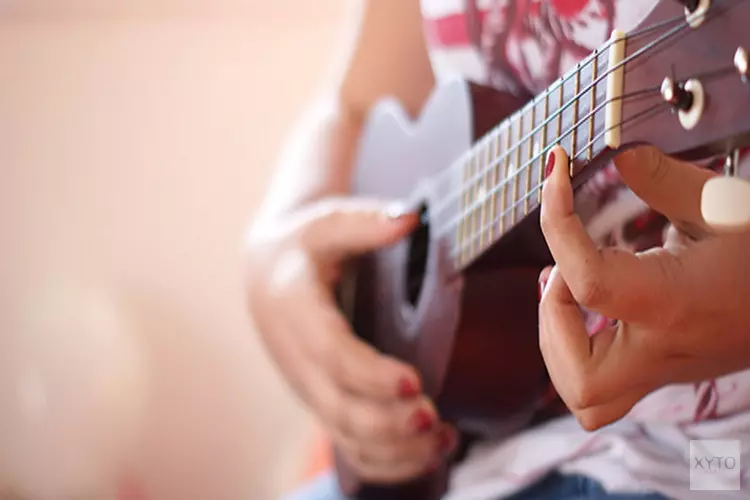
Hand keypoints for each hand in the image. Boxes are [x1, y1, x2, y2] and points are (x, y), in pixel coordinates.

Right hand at [245, 198, 456, 482]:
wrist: (268, 274)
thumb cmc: (303, 247)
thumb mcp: (326, 222)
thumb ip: (365, 222)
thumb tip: (409, 219)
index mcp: (298, 313)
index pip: (331, 353)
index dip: (370, 373)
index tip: (413, 381)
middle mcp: (301, 360)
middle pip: (338, 407)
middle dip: (386, 423)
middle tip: (433, 418)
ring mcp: (312, 387)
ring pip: (346, 437)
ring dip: (394, 450)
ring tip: (443, 442)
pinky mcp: (325, 401)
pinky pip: (351, 446)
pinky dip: (388, 462)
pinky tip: (430, 454)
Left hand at [538, 145, 749, 430]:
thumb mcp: (725, 207)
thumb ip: (665, 181)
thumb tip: (618, 157)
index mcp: (675, 303)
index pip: (589, 281)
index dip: (555, 224)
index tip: (555, 174)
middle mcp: (662, 349)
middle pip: (579, 379)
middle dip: (550, 319)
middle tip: (559, 270)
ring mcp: (661, 369)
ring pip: (583, 396)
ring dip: (555, 339)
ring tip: (565, 286)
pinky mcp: (660, 371)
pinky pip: (598, 391)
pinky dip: (572, 352)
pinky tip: (585, 308)